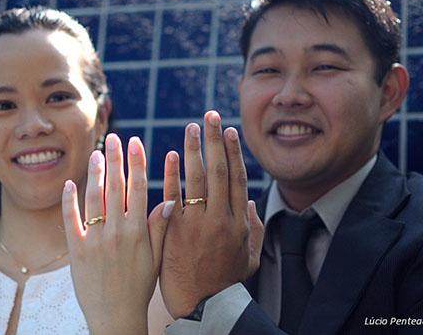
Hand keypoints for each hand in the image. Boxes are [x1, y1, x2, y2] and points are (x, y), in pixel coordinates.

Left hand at [62, 134, 171, 333]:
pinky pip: (70, 221)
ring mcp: (94, 240)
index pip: (138, 188)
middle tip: (114, 137)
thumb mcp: (156, 258)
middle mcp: (116, 232)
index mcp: (138, 231)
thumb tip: (169, 201)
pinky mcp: (76, 251)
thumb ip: (160, 229)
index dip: (137, 163)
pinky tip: (69, 183)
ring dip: (94, 173)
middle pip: (115, 187)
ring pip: (93, 198)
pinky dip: (68, 201)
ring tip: (96, 153)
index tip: (135, 142)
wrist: (116, 316)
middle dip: (115, 159)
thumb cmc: (140, 287)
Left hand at [160, 110, 263, 318]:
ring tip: (192, 127)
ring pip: (197, 179)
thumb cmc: (226, 282)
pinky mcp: (174, 232)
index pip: (237, 179)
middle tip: (210, 116)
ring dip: (194, 150)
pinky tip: (169, 155)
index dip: (234, 153)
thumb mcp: (250, 257)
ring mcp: (197, 224)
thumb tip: (251, 202)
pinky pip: (172, 197)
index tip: (229, 131)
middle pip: (219, 171)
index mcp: (239, 223)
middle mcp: (220, 219)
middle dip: (216, 141)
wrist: (202, 307)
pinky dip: (171, 175)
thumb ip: (253, 228)